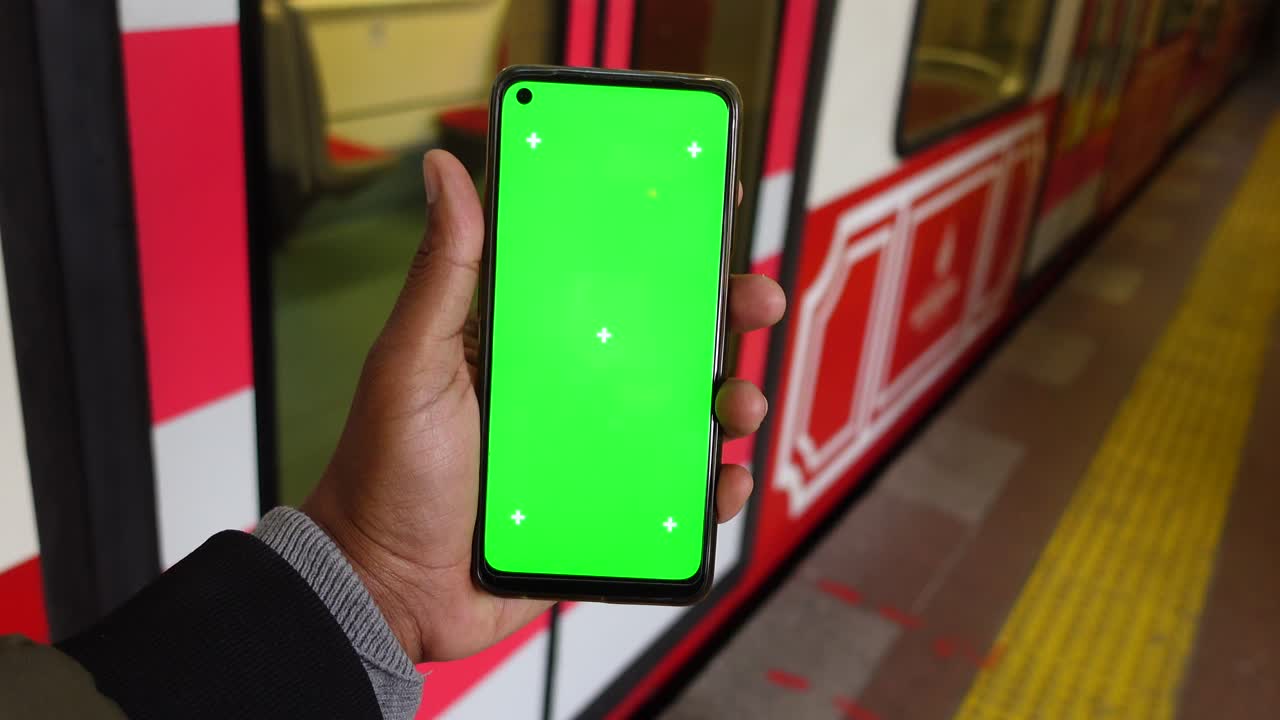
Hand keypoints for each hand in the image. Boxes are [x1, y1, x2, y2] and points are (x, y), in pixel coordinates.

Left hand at [302, 150, 785, 662]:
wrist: (386, 586)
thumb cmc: (386, 470)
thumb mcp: (412, 360)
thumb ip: (442, 271)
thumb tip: (442, 170)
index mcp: (532, 342)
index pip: (609, 279)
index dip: (663, 248)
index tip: (709, 212)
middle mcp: (573, 390)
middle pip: (666, 342)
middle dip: (724, 317)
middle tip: (757, 300)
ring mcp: (596, 452)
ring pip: (684, 416)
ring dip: (731, 401)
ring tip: (740, 405)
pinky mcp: (608, 511)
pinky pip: (676, 496)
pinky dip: (711, 490)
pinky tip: (722, 483)